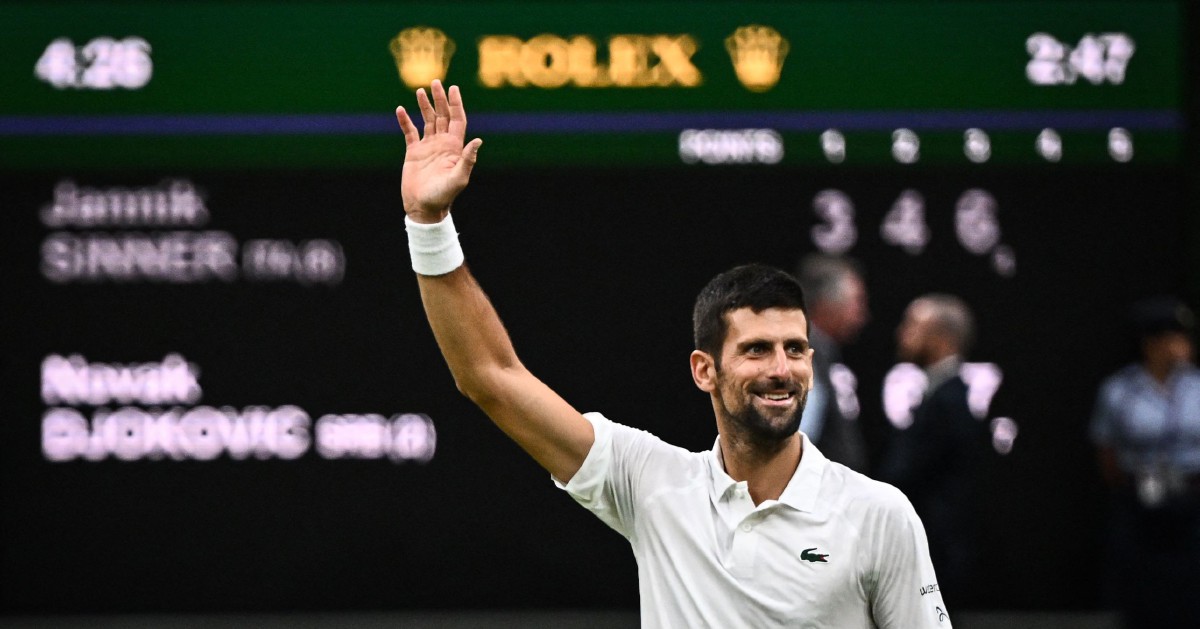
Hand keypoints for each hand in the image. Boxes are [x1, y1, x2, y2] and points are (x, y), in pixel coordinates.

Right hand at [395, 80, 482, 222]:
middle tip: (436, 82)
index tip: (453, 88)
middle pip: (443, 116)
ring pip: (427, 121)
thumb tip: (479, 140)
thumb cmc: (443, 196)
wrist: (424, 208)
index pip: (457, 120)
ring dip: (425, 106)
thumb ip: (468, 159)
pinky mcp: (413, 153)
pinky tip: (400, 109)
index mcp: (454, 147)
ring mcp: (428, 147)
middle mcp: (442, 144)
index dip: (456, 104)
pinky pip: (409, 133)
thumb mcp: (458, 178)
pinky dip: (405, 121)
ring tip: (420, 91)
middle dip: (440, 99)